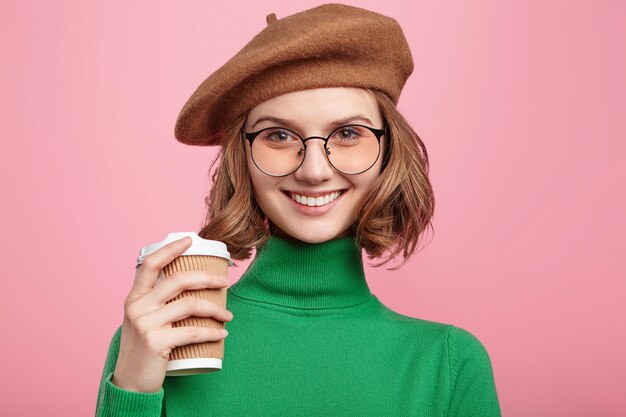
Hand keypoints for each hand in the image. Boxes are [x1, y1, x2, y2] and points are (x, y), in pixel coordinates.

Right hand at [111, 236, 232, 392]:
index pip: (149, 264)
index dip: (170, 249)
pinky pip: (192, 332)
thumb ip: (157, 303)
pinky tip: (222, 333)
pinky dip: (212, 332)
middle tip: (225, 282)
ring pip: (190, 305)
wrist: (129, 382)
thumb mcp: (142, 320)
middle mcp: (137, 307)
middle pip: (178, 280)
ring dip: (215, 309)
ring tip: (228, 315)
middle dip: (207, 278)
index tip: (189, 239)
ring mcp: (146, 324)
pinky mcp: (156, 342)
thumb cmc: (142, 349)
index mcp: (134, 298)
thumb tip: (189, 285)